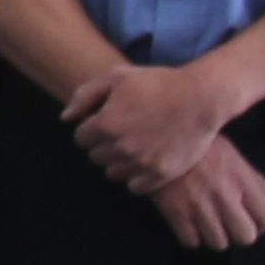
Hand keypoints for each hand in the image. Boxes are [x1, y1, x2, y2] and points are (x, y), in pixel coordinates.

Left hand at [65, 56, 242, 192]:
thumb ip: (86, 95)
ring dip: (118, 162)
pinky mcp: (160, 175)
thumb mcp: (118, 77)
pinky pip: (134, 187)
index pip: (81, 139)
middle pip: (96, 157)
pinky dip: (136, 176)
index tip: (105, 122)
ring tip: (133, 146)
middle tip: (121, 133)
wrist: (200, 99)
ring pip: (113, 173)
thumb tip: (65, 118)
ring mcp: (141, 164)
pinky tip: (144, 160)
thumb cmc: (157, 83)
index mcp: (106, 124)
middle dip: (103, 145)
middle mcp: (120, 147)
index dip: (91, 129)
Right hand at [150, 143, 264, 250]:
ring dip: (213, 236)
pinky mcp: (176, 213)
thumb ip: (256, 179)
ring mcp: (200, 207)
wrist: (157, 136)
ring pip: (218, 243)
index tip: (251, 221)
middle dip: (238, 234)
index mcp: (241, 179)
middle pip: (245, 237)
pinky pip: (191, 242)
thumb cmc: (199, 145)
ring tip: (206, 224)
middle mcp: (225, 196)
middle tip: (228, 225)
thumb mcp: (232, 154)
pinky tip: (188, 224)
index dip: (261, 223)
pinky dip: (190, 237)